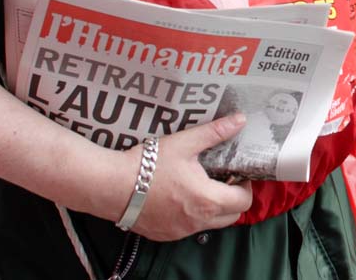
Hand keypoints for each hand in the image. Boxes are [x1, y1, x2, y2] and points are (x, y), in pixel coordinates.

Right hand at [128, 114, 252, 240]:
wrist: (110, 185)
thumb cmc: (148, 164)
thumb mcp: (185, 143)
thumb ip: (215, 132)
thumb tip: (239, 120)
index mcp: (207, 200)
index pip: (243, 201)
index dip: (245, 186)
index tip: (236, 173)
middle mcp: (197, 221)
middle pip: (232, 216)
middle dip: (233, 198)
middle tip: (223, 179)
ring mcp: (180, 231)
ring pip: (211, 224)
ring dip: (214, 208)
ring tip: (202, 186)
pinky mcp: (165, 235)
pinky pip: (190, 229)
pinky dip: (194, 215)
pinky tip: (181, 197)